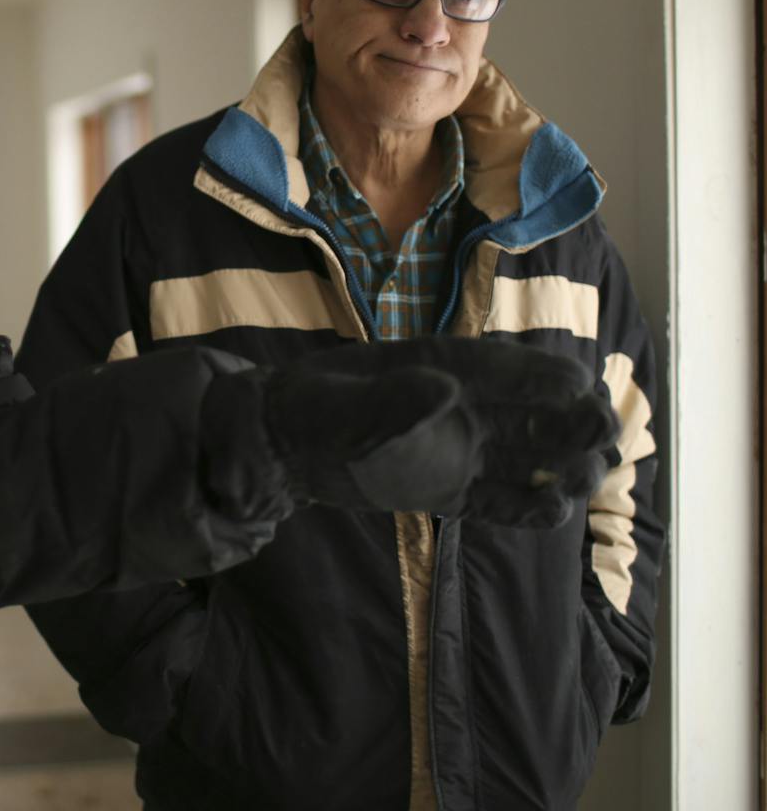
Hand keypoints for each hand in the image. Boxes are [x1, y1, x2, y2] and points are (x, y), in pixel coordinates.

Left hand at [267, 337, 619, 526]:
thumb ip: (389, 399)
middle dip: (574, 419)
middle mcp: (458, 405)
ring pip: (529, 453)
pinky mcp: (448, 486)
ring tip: (580, 481)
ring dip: (561, 463)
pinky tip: (553, 512)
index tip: (584, 388)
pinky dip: (528, 505)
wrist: (276, 447)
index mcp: (438, 367)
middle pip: (535, 410)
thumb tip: (446, 390)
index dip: (546, 377)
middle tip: (602, 437)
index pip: (505, 368)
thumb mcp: (340, 404)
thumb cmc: (306, 411)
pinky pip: (500, 498)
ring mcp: (457, 447)